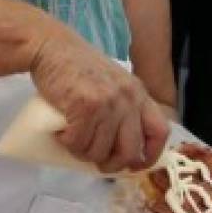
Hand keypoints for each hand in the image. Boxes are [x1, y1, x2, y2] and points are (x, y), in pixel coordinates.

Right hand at [30, 28, 170, 173]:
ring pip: (99, 151)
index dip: (151, 155)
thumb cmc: (78, 67)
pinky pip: (78, 143)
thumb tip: (122, 148)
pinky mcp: (85, 106)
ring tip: (73, 138)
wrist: (51, 47)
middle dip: (111, 164)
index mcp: (138, 93)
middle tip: (95, 161)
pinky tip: (62, 133)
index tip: (135, 165)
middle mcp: (128, 98)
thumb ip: (123, 106)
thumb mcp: (112, 83)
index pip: (159, 131)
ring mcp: (108, 102)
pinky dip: (67, 144)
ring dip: (82, 153)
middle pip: (129, 151)